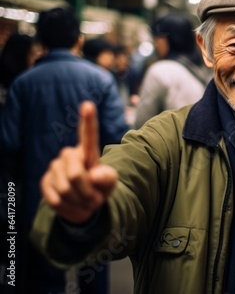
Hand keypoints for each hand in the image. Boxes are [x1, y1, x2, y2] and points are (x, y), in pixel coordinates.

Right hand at [40, 101, 117, 223]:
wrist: (85, 204)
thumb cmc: (100, 188)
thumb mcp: (110, 183)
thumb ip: (108, 178)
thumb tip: (94, 175)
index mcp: (88, 152)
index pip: (89, 135)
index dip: (88, 120)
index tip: (88, 105)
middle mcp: (68, 155)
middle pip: (76, 175)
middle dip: (88, 192)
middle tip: (96, 199)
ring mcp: (54, 168)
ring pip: (66, 190)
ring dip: (80, 202)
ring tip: (86, 202)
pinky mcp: (45, 182)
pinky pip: (56, 200)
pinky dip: (70, 209)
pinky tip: (75, 207)